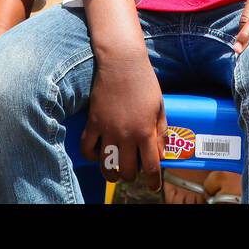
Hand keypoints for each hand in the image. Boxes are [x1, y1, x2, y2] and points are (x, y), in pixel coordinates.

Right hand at [80, 46, 164, 189]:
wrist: (122, 62)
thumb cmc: (145, 81)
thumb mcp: (160, 105)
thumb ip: (161, 130)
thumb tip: (161, 151)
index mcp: (145, 130)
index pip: (151, 165)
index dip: (153, 180)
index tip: (154, 186)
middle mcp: (126, 134)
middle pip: (127, 170)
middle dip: (132, 176)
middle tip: (134, 173)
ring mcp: (107, 130)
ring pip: (106, 165)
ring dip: (111, 174)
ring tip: (115, 173)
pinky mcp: (93, 122)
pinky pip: (87, 148)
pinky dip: (91, 156)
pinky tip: (97, 155)